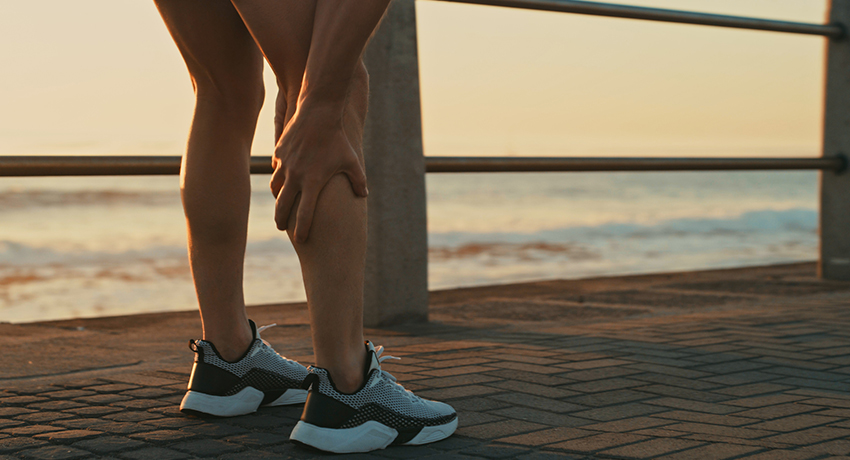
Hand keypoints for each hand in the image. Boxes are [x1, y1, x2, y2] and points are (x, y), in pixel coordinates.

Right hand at [270, 105, 367, 242]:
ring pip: (276, 187)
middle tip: (281, 228)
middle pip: (283, 206)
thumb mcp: (352, 161)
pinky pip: (276, 168)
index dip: (302, 229)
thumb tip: (364, 196)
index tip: (302, 240)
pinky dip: (278, 175)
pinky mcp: (279, 152)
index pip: (305, 214)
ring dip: (278, 198)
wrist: (319, 113)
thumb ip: (358, 181)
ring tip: (281, 204)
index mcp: (313, 182)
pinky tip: (282, 178)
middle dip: (281, 220)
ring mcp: (285, 164)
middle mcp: (296, 176)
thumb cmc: (338, 139)